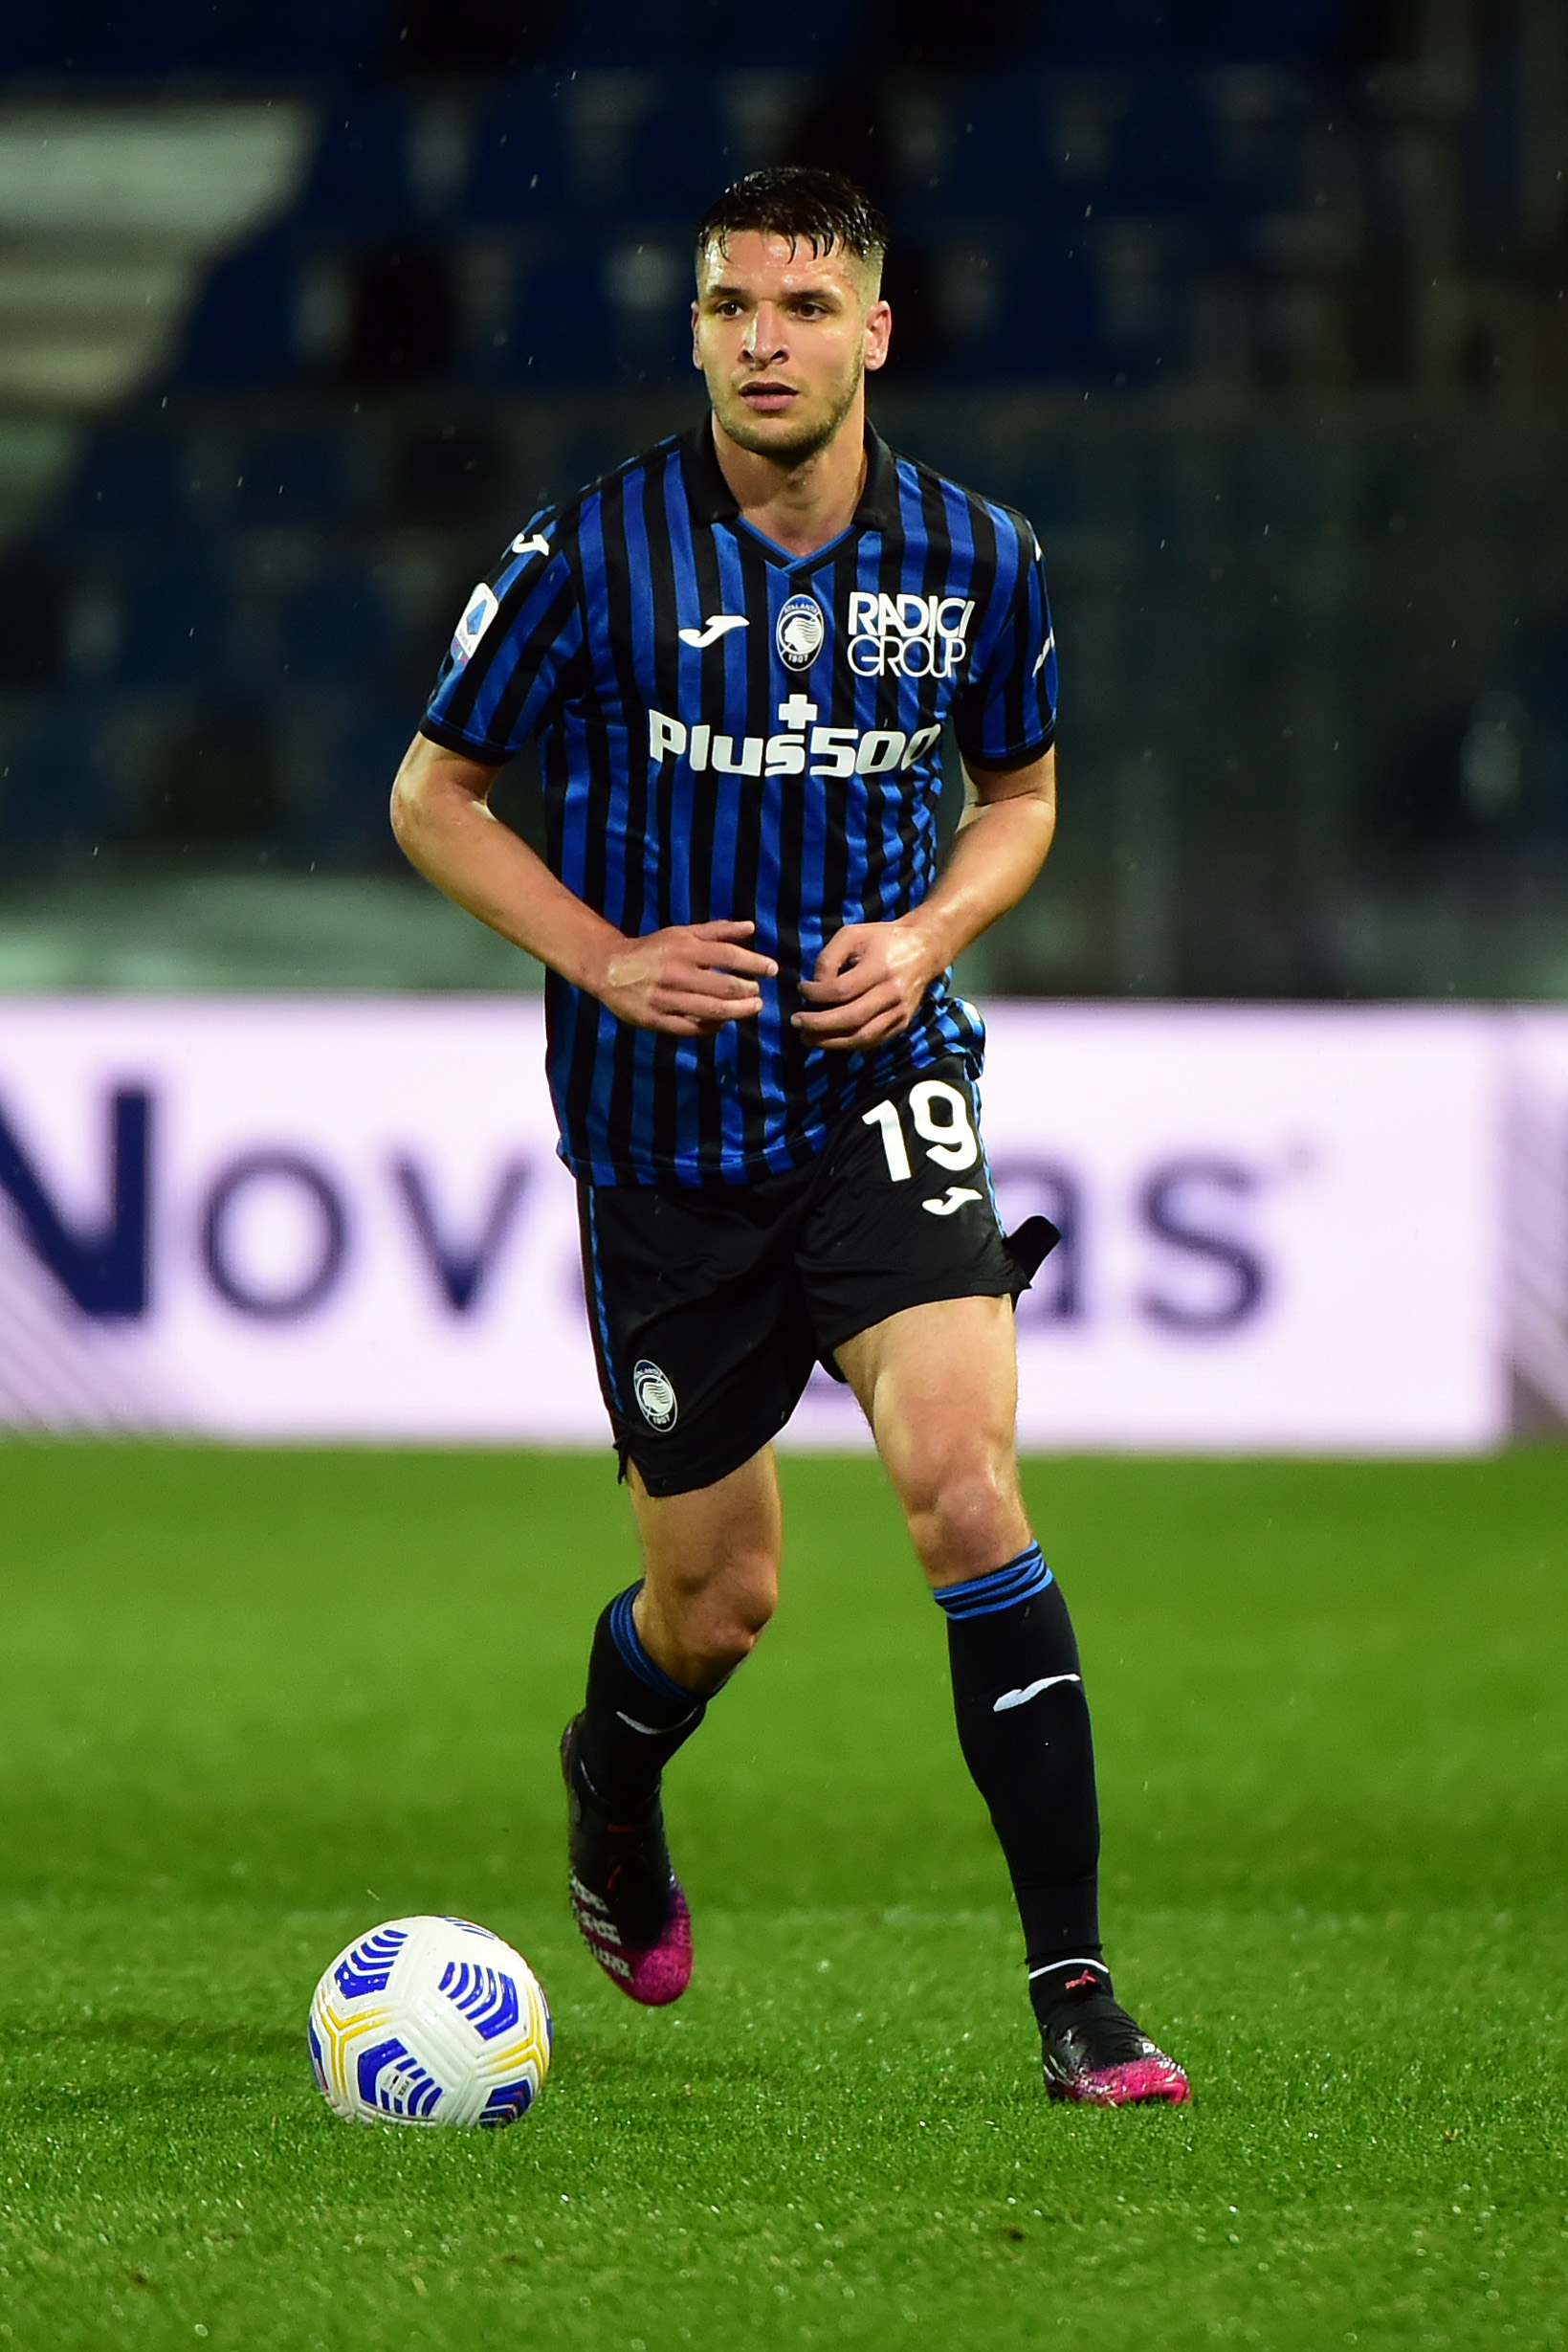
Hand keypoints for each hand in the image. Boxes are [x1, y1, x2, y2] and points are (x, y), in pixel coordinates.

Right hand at [598, 920, 776, 1036]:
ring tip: (751, 1009)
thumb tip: (751, 927)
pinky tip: (723, 1022)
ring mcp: (665, 999)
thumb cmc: (653, 949)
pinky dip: (711, 1027)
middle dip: (748, 992)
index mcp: (684, 949)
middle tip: (759, 994)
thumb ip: (717, 931)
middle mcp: (676, 974)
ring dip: (737, 1011)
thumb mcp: (682, 933)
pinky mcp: (655, 1020)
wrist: (608, 968)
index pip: (728, 956)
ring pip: (711, 1011)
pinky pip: (691, 1028)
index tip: (772, 969)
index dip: (754, 963)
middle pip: (723, 986)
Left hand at [792, 919, 939, 1053]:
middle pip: (851, 1019)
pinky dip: (848, 1044)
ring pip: (862, 1037)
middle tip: (796, 1022)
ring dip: (830, 1042)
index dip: (816, 994)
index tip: (801, 989)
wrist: (925, 949)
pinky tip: (830, 1040)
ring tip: (808, 1037)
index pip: (842, 990)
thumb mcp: (852, 935)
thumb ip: (829, 958)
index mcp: (881, 967)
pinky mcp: (902, 1023)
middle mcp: (893, 993)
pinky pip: (873, 1041)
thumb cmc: (883, 939)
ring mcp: (900, 1012)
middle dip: (819, 1024)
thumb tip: (815, 988)